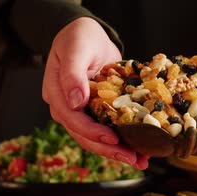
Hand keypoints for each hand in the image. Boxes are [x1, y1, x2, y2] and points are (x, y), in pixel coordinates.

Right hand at [42, 17, 149, 168]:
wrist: (87, 34)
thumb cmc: (79, 37)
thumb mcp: (75, 48)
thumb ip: (72, 73)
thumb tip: (75, 102)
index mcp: (56, 93)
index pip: (72, 119)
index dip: (92, 132)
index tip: (113, 139)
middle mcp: (66, 106)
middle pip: (84, 135)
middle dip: (109, 149)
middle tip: (133, 159)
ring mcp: (80, 111)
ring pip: (95, 138)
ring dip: (117, 151)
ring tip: (140, 161)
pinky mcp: (95, 111)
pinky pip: (107, 129)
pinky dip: (122, 139)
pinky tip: (140, 149)